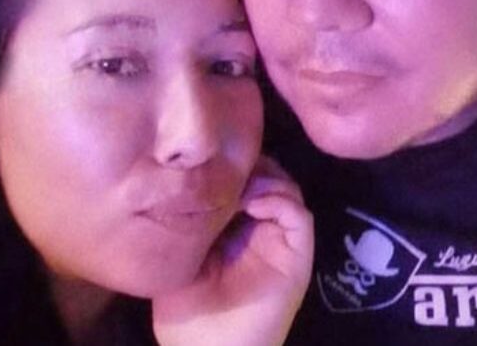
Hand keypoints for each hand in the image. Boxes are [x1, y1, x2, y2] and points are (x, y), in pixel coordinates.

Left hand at [152, 156, 313, 345]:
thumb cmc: (186, 317)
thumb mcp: (176, 259)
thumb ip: (186, 222)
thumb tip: (187, 179)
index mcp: (234, 231)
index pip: (242, 182)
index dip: (229, 165)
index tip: (206, 159)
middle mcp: (261, 232)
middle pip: (267, 178)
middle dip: (249, 164)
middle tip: (224, 163)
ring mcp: (281, 244)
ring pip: (287, 190)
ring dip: (265, 178)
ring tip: (237, 184)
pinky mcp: (296, 258)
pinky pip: (300, 217)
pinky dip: (280, 201)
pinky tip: (252, 203)